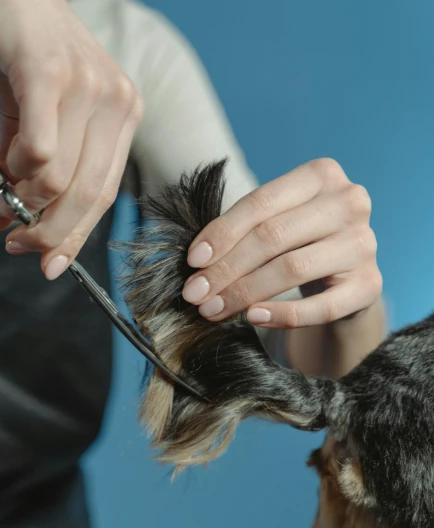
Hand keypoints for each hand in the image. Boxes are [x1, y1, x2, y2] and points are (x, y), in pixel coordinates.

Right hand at [0, 0, 142, 278]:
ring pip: (60, 179)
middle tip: (15, 244)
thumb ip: (19, 178)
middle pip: (88, 197)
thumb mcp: (28, 126)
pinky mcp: (53, 72)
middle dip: (50, 234)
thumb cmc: (19, 58)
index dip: (75, 238)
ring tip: (1, 197)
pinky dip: (17, 171)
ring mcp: (91, 85)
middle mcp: (118, 101)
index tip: (49, 266)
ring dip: (24, 201)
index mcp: (124, 117)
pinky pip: (41, 150)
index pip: (105, 196)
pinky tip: (3, 166)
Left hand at [182, 158, 381, 327]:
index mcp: (322, 175)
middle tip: (195, 293)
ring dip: (244, 293)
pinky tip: (253, 318)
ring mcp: (363, 244)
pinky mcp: (369, 285)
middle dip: (226, 268)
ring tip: (213, 309)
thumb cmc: (299, 242)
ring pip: (292, 268)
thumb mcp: (277, 221)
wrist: (345, 276)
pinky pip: (321, 307)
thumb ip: (243, 230)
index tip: (192, 261)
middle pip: (273, 236)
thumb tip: (196, 262)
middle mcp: (349, 202)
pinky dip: (282, 314)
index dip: (222, 232)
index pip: (261, 202)